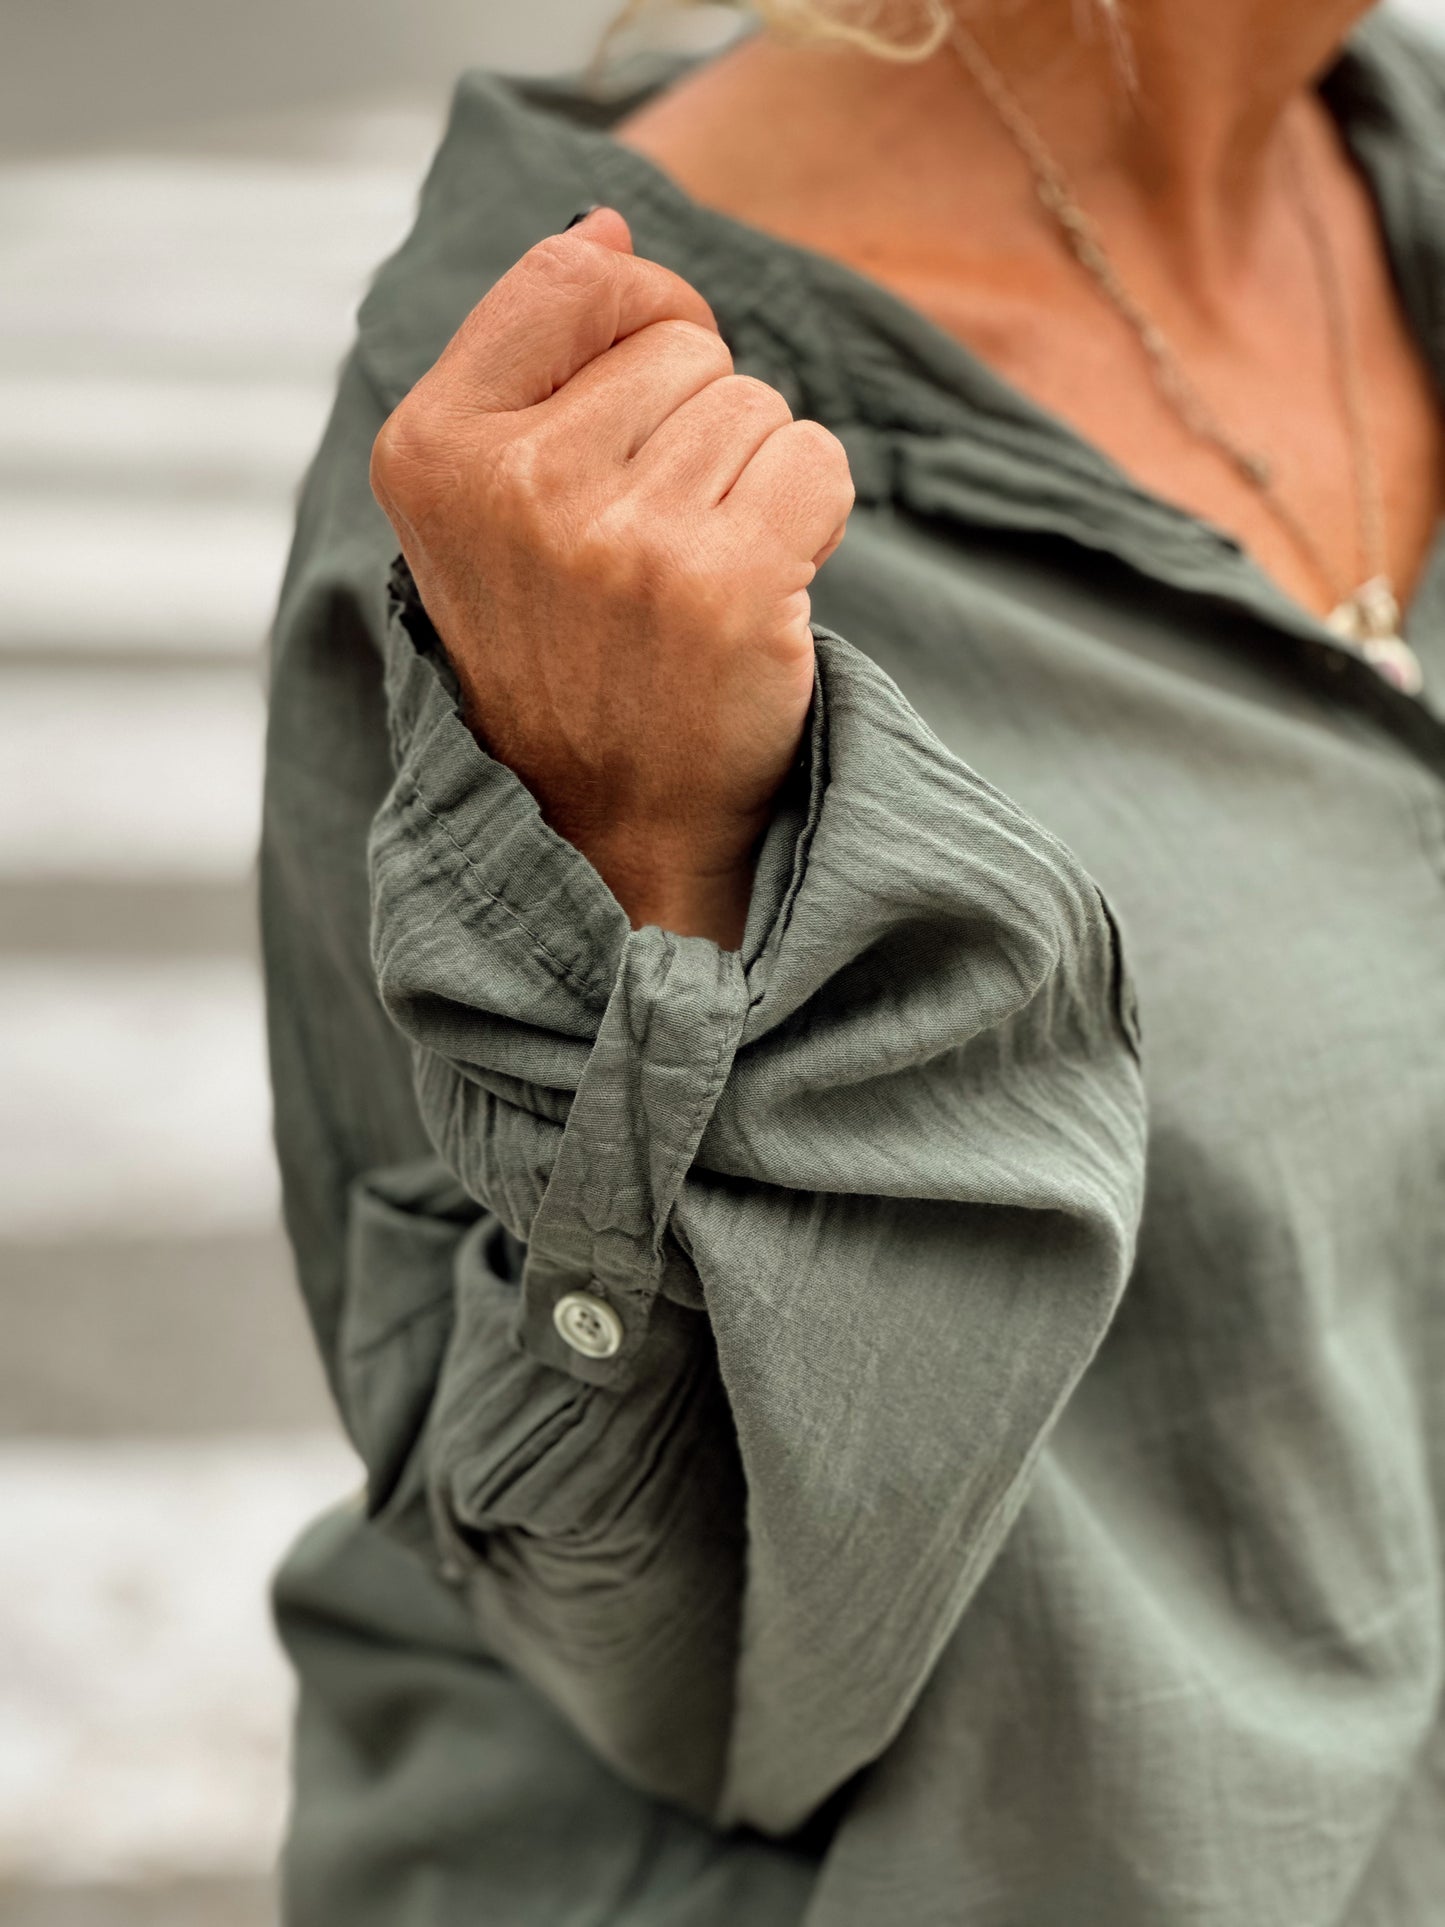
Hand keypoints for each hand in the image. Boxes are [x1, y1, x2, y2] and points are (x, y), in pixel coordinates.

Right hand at [368, 205, 853, 948]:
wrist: (608, 824)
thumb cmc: (561, 651)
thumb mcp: (487, 504)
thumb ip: (530, 358)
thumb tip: (609, 221)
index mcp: (431, 451)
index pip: (574, 275)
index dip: (638, 316)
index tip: (640, 399)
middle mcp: (514, 486)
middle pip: (681, 342)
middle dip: (692, 426)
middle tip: (653, 540)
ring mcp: (619, 539)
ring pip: (752, 402)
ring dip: (749, 480)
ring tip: (694, 574)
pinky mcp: (724, 586)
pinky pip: (815, 459)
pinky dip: (809, 515)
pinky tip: (759, 590)